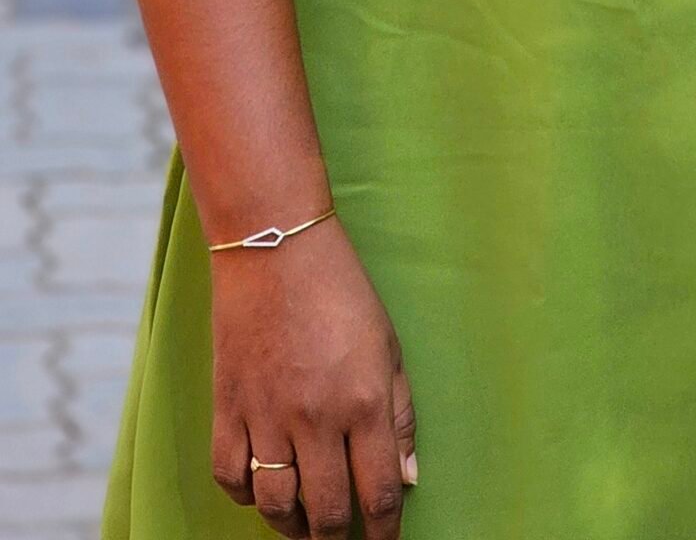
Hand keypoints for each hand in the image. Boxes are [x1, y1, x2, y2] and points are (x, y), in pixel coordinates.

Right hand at [210, 216, 416, 536]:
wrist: (275, 245)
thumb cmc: (340, 290)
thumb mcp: (388, 346)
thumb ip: (401, 416)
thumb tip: (407, 478)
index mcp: (363, 402)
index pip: (379, 493)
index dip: (386, 529)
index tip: (385, 539)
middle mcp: (316, 418)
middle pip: (327, 513)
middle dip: (339, 537)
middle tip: (343, 536)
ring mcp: (267, 414)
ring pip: (277, 506)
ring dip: (293, 525)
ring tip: (305, 522)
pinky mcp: (227, 405)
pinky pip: (231, 477)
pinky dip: (246, 493)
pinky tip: (263, 486)